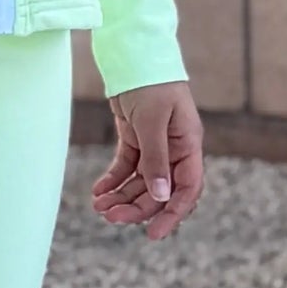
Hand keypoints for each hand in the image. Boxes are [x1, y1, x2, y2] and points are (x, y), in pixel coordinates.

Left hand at [91, 79, 203, 239]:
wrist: (134, 53)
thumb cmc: (151, 82)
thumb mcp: (153, 122)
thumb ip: (156, 160)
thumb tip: (160, 197)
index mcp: (188, 145)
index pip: (187, 189)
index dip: (172, 214)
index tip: (153, 234)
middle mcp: (175, 149)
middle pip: (159, 190)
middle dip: (136, 207)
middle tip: (109, 217)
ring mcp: (155, 145)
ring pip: (140, 182)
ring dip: (121, 196)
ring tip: (98, 206)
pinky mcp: (136, 138)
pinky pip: (126, 167)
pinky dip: (113, 180)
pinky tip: (98, 191)